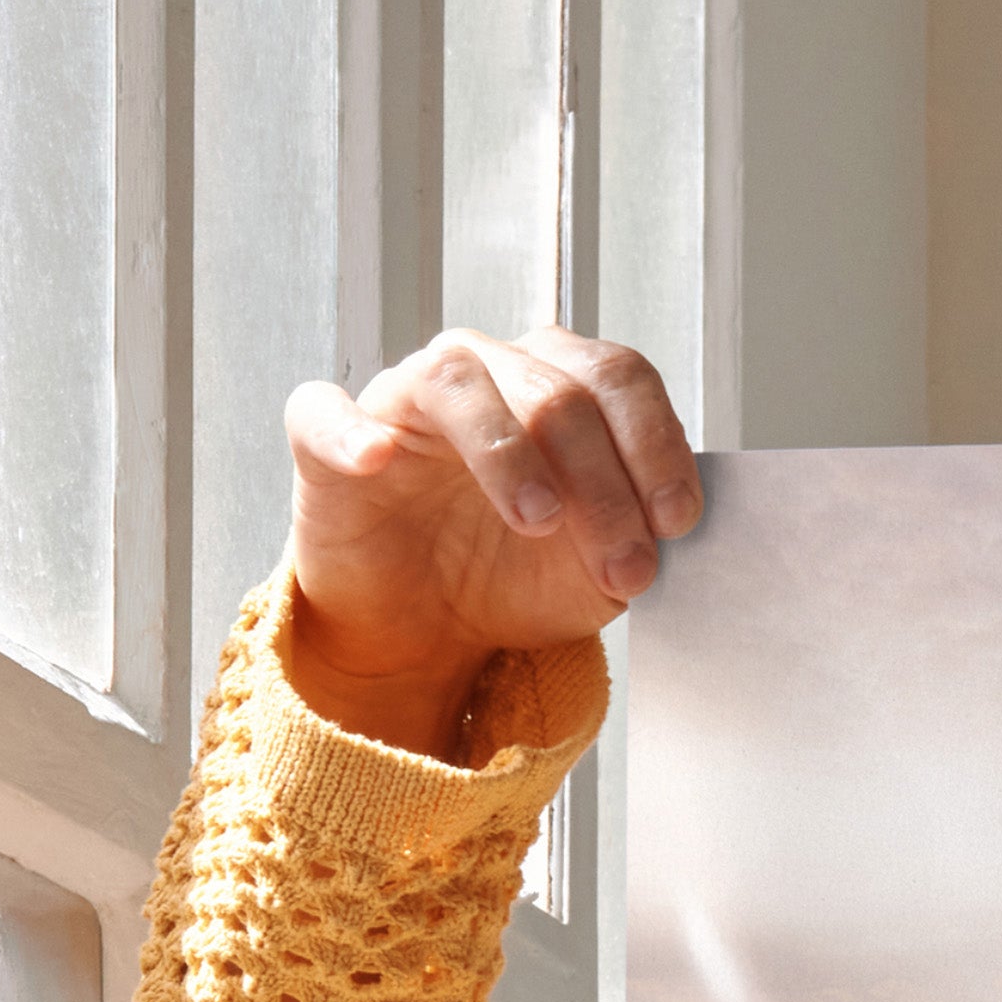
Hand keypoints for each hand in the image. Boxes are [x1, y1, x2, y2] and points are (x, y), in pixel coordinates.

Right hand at [279, 329, 700, 757]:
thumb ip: (636, 539)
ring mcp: (405, 397)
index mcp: (560, 386)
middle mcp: (487, 372)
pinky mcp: (327, 438)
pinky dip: (351, 431)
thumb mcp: (596, 572)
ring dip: (508, 453)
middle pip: (556, 390)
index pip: (619, 379)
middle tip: (623, 565)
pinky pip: (325, 412)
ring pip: (458, 382)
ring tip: (538, 521)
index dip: (655, 445)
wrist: (427, 629)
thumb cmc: (514, 577)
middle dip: (602, 485)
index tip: (676, 522)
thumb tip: (667, 531)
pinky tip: (377, 459)